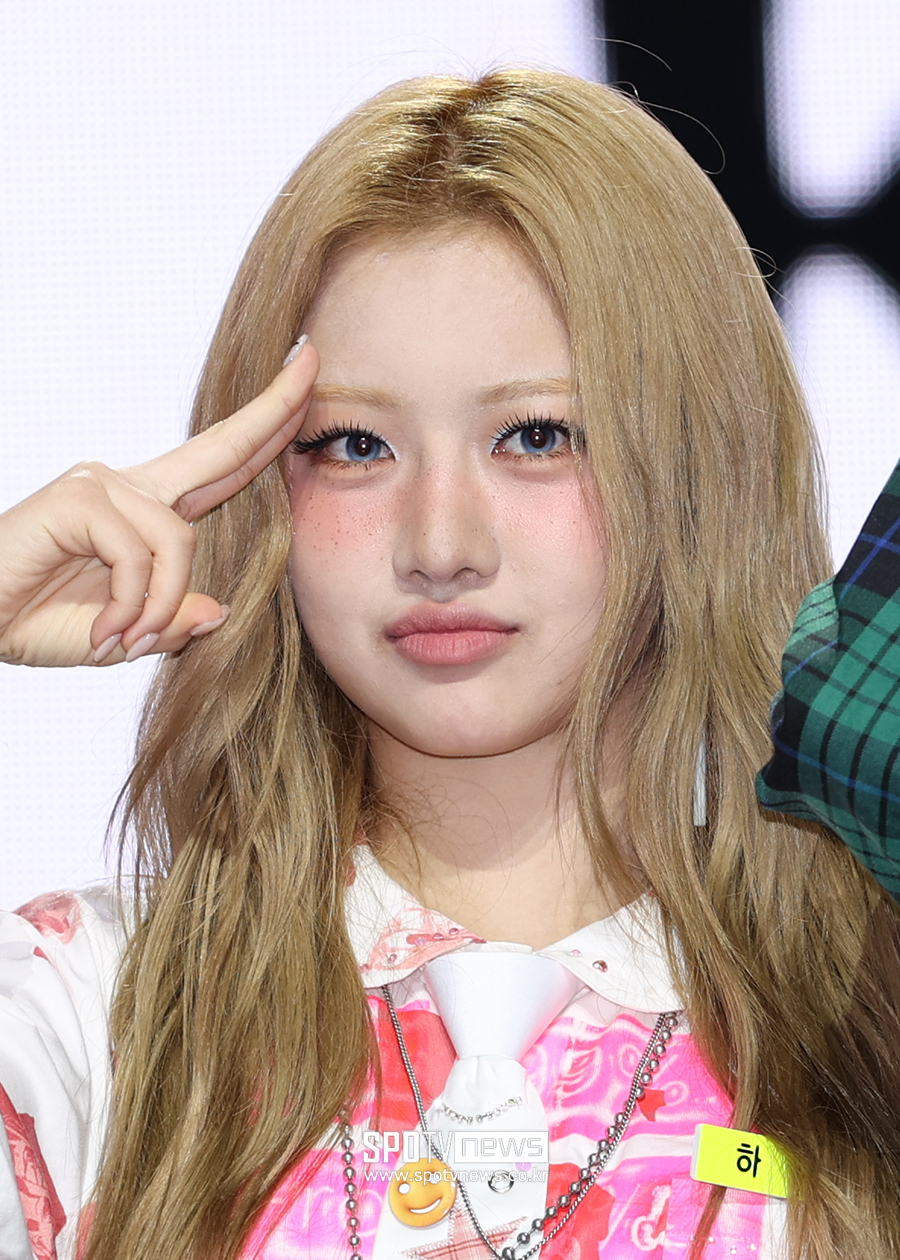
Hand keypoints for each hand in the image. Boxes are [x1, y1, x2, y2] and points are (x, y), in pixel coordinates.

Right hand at [0, 341, 317, 667]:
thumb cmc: (36, 622)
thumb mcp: (127, 634)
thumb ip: (172, 620)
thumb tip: (218, 611)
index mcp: (148, 510)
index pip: (222, 464)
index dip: (266, 428)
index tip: (304, 376)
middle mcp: (130, 486)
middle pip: (221, 447)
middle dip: (274, 409)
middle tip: (312, 357)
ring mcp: (103, 485)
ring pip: (179, 540)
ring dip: (160, 605)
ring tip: (125, 639)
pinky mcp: (79, 497)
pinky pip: (140, 555)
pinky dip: (132, 603)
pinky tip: (105, 630)